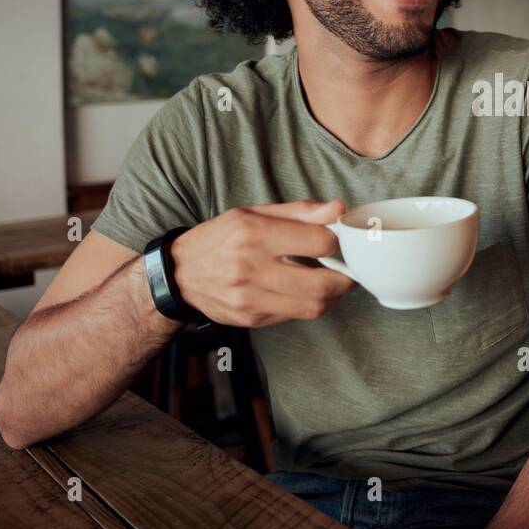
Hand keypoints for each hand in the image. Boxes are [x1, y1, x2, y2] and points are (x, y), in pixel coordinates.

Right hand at [170, 199, 355, 326]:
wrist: (179, 273)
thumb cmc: (220, 238)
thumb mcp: (253, 213)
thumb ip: (300, 212)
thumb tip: (338, 209)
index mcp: (253, 233)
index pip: (319, 242)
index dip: (339, 242)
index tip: (341, 240)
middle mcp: (250, 268)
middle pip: (321, 284)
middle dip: (346, 279)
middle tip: (349, 271)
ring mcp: (249, 298)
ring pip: (312, 307)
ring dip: (333, 297)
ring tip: (333, 283)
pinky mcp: (250, 319)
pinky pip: (295, 316)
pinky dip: (310, 306)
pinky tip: (308, 293)